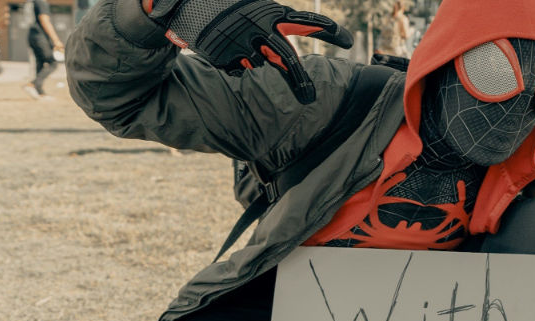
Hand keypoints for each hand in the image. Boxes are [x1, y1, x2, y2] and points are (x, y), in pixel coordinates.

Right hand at [144, 0, 352, 103]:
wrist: (185, 3)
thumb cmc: (225, 7)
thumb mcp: (254, 9)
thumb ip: (274, 27)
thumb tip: (294, 51)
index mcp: (272, 12)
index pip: (308, 21)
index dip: (330, 30)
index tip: (349, 41)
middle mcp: (261, 28)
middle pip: (288, 60)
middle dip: (300, 81)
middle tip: (310, 98)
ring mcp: (243, 44)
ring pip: (261, 65)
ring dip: (256, 63)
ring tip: (241, 51)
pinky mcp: (227, 56)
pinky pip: (240, 67)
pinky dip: (236, 62)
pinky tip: (224, 49)